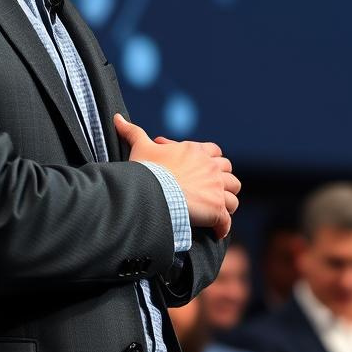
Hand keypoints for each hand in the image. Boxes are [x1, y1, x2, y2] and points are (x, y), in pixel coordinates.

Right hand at [114, 115, 240, 238]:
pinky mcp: (217, 209)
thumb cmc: (147, 170)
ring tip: (219, 212)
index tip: (208, 169)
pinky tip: (217, 232)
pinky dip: (223, 227)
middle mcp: (211, 168)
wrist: (153, 192)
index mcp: (197, 152)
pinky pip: (226, 221)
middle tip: (214, 192)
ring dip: (227, 203)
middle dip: (224, 182)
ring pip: (233, 196)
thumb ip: (133, 132)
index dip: (213, 161)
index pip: (215, 152)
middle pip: (229, 173)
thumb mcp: (141, 148)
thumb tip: (117, 118)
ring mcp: (216, 188)